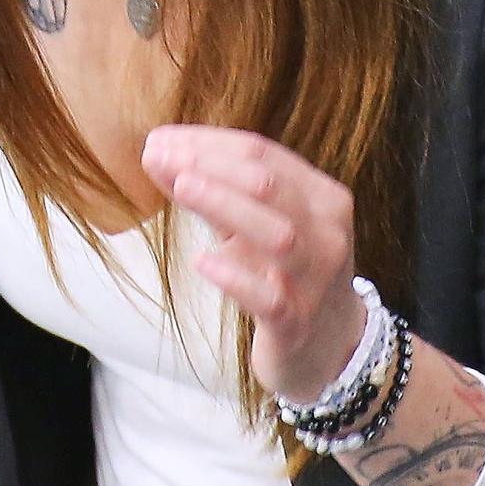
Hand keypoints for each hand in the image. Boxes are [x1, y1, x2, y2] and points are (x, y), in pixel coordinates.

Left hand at [138, 122, 369, 402]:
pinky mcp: (296, 323)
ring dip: (225, 205)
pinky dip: (236, 277)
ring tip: (181, 186)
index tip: (159, 140)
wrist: (328, 345)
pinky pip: (270, 298)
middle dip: (210, 165)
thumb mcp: (253, 223)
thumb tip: (156, 151)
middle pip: (270, 185)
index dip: (208, 143)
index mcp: (320, 197)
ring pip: (278, 236)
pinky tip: (204, 261)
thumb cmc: (283, 271)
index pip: (263, 154)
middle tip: (157, 155)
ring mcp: (315, 280)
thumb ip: (213, 188)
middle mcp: (327, 233)